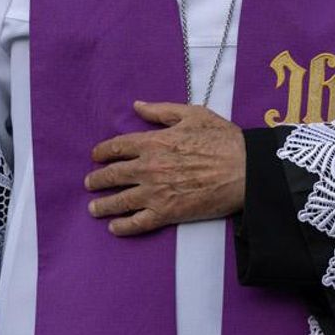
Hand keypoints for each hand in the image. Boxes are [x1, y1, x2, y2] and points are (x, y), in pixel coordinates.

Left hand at [86, 101, 245, 236]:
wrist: (244, 169)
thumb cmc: (222, 139)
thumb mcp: (192, 114)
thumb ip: (161, 111)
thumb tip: (137, 106)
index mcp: (153, 142)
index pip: (118, 147)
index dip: (103, 152)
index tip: (96, 156)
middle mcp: (149, 168)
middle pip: (113, 175)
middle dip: (97, 180)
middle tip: (90, 183)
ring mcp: (156, 192)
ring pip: (120, 200)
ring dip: (103, 205)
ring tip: (93, 208)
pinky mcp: (167, 213)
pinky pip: (138, 223)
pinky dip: (123, 226)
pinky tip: (114, 227)